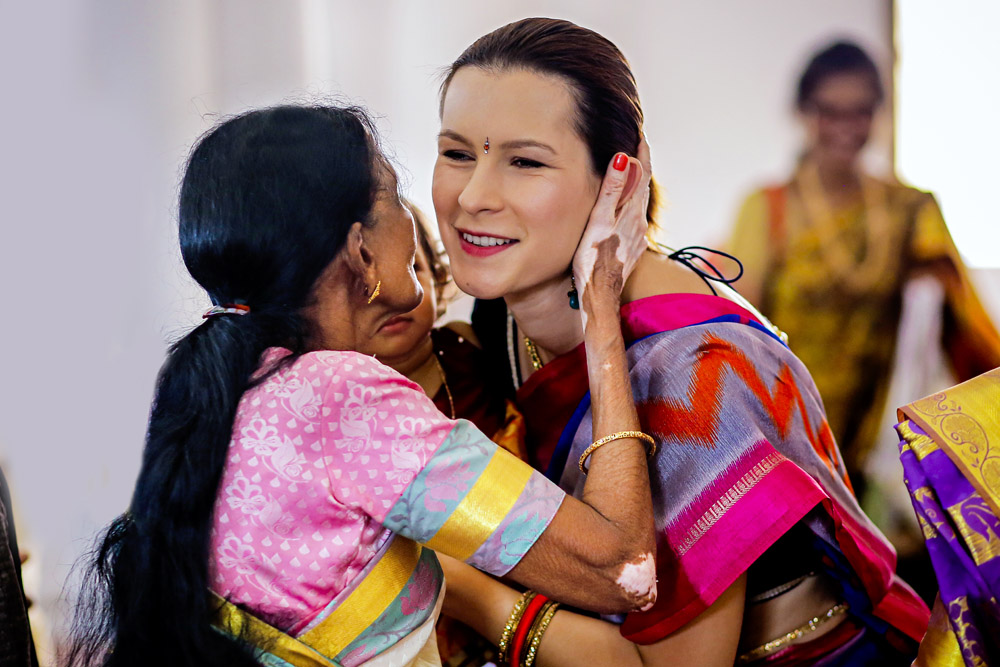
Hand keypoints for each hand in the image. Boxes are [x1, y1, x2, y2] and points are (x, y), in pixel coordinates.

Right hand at [572, 138, 651, 324]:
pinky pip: (633, 219)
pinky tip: (623, 209)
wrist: (599, 296)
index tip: (639, 133)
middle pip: (642, 186)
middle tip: (635, 146)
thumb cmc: (594, 261)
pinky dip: (630, 205)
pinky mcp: (630, 249)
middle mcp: (638, 223)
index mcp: (631, 212)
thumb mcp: (600, 221)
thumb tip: (623, 157)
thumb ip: (612, 189)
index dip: (641, 153)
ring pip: (638, 203)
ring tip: (629, 172)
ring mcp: (635, 237)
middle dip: (639, 165)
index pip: (641, 173)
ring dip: (635, 185)